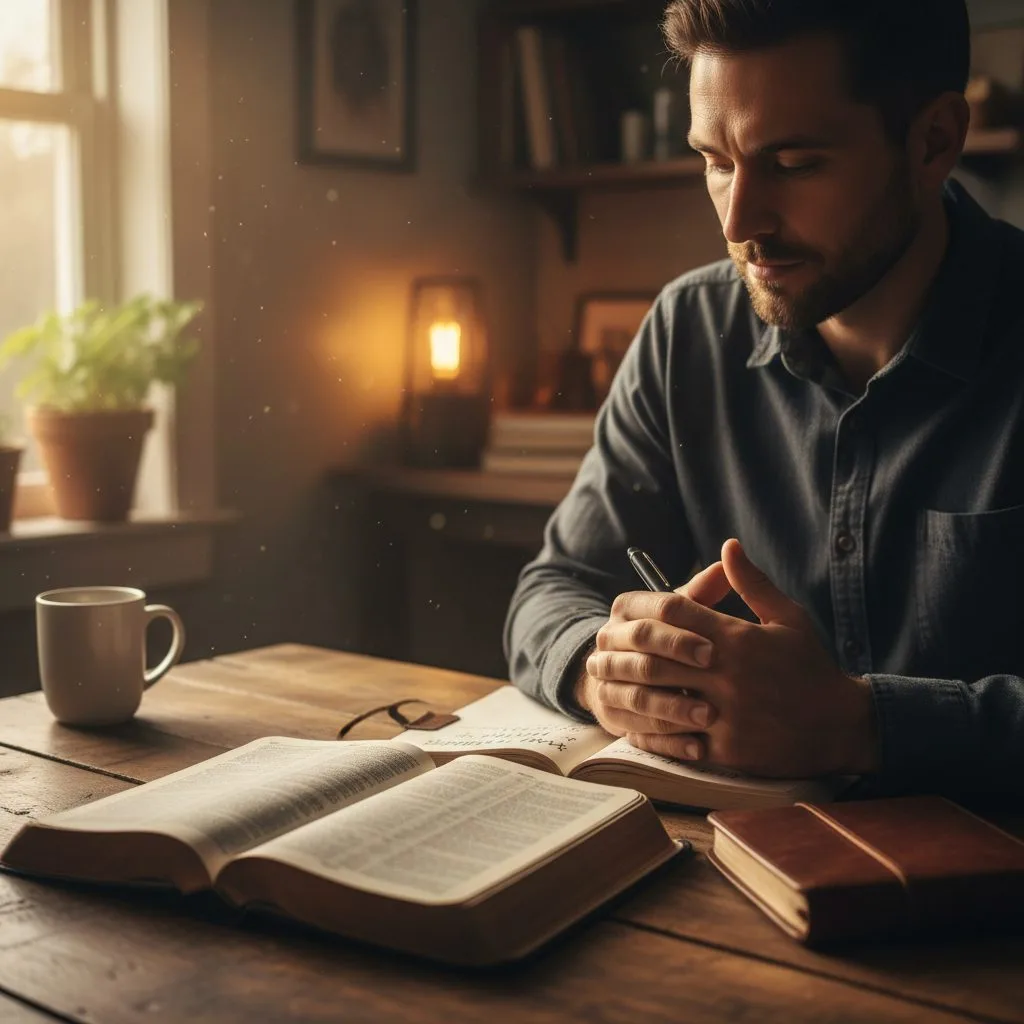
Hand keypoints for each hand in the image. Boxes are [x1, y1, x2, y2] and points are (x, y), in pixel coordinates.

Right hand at [575, 560, 731, 742]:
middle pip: (640, 653)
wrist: (634, 672)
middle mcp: (608, 643)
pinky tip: (698, 747)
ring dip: (672, 707)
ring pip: (636, 696)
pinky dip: (668, 742)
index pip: (649, 615)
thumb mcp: (685, 612)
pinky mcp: (612, 717)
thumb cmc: (674, 637)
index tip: (714, 650)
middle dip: (676, 665)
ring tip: (708, 717)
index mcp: (626, 611)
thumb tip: (727, 560)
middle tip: (713, 677)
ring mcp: (606, 682)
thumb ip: (703, 592)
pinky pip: (637, 732)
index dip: (680, 633)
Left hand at [582, 539, 878, 777]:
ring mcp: (727, 714)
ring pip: (660, 698)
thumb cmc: (812, 668)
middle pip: (656, 654)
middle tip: (599, 645)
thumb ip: (752, 584)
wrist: (842, 726)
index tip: (623, 608)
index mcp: (738, 638)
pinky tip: (632, 723)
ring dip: (627, 690)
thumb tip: (727, 545)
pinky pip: (676, 741)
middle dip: (623, 649)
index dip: (642, 606)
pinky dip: (650, 732)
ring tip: (604, 682)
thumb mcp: (788, 618)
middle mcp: (728, 674)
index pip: (675, 611)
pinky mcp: (729, 750)